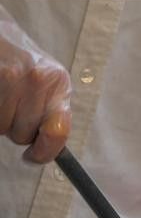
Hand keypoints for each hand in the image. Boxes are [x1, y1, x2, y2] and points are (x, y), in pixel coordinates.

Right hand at [0, 16, 70, 162]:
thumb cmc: (20, 60)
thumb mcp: (46, 80)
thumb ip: (52, 111)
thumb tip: (47, 150)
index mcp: (58, 83)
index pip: (58, 132)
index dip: (45, 152)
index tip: (33, 157)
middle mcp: (37, 80)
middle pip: (23, 135)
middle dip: (16, 128)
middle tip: (11, 105)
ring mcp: (9, 78)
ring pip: (2, 129)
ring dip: (0, 120)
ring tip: (1, 96)